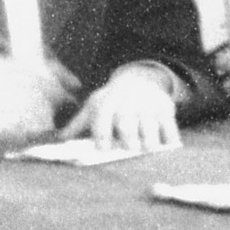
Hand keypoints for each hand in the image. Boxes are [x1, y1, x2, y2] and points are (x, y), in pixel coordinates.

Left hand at [61, 62, 180, 151]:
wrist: (139, 79)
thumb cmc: (112, 101)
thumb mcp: (94, 106)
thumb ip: (77, 124)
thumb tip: (59, 140)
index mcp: (107, 103)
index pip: (102, 119)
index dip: (102, 134)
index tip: (103, 149)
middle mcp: (127, 102)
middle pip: (127, 121)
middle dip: (129, 135)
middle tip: (130, 149)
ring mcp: (147, 104)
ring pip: (149, 124)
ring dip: (150, 138)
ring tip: (150, 150)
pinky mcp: (165, 107)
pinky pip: (169, 124)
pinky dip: (170, 137)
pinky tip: (170, 147)